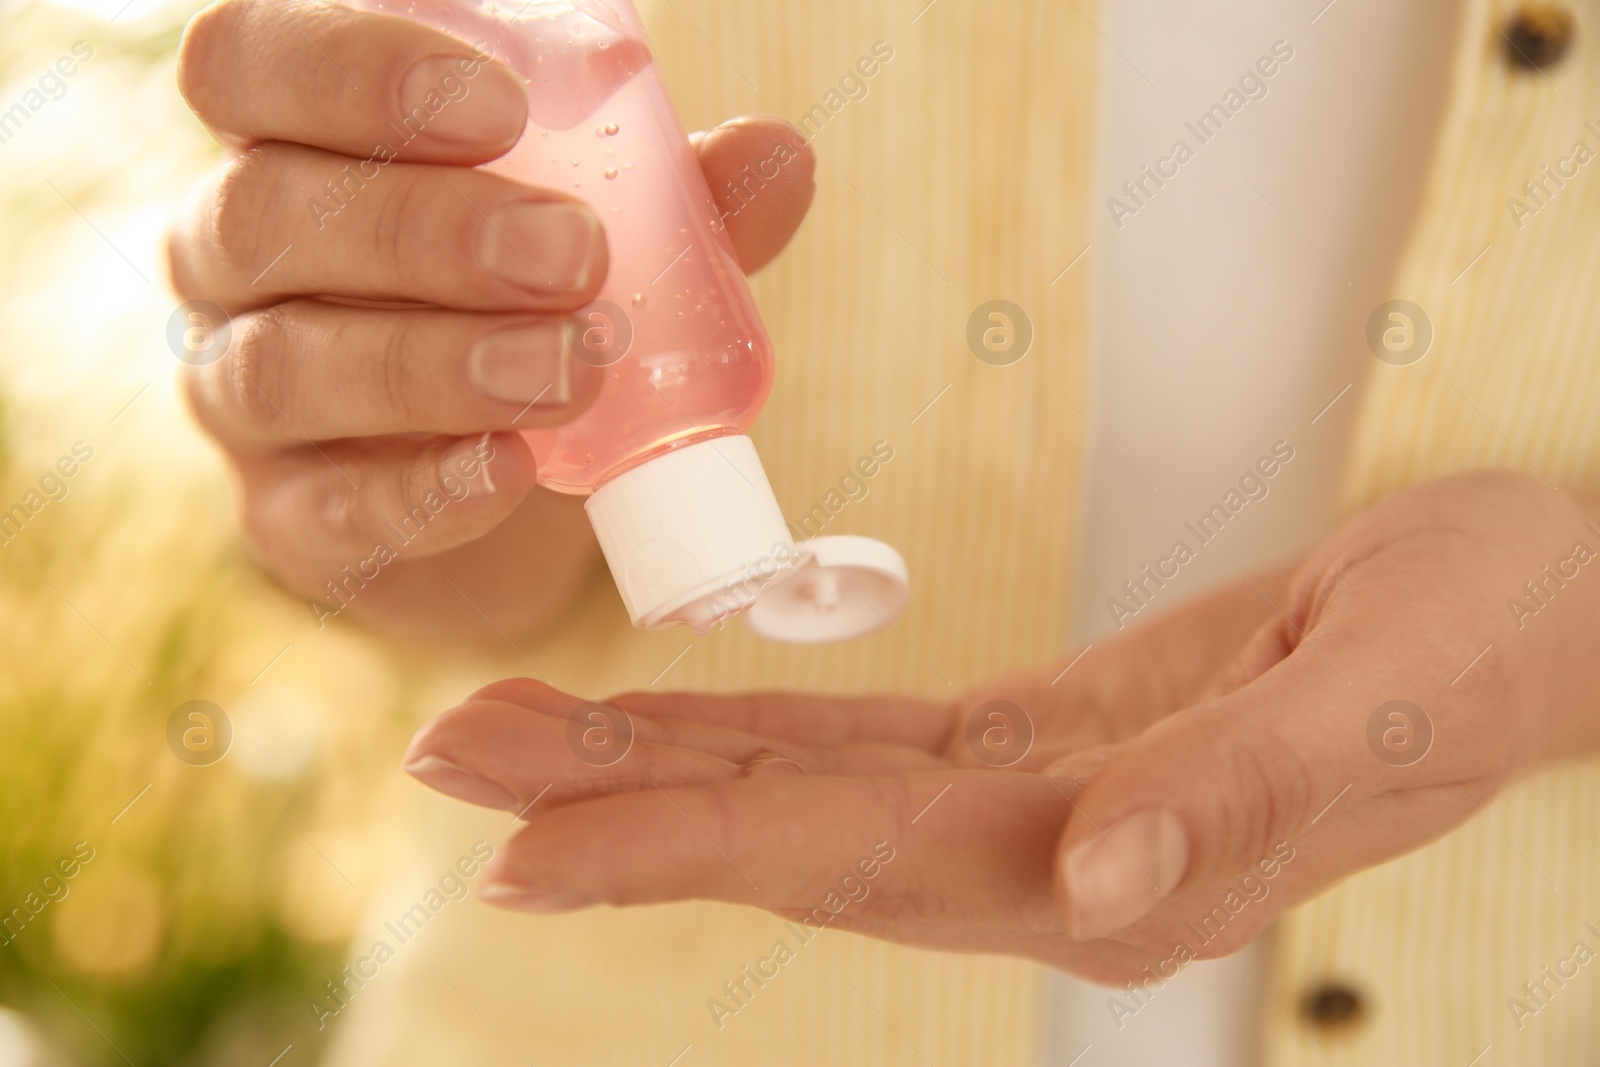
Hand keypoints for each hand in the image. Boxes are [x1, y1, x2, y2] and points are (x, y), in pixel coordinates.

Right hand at [169, 0, 814, 635]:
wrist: (501, 482)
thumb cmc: (526, 311)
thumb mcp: (600, 239)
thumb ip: (672, 200)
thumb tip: (778, 156)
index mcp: (294, 146)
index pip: (247, 64)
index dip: (349, 69)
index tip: (498, 109)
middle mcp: (235, 260)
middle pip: (265, 213)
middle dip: (425, 230)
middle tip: (573, 255)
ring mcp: (243, 395)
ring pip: (283, 365)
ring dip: (433, 364)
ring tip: (569, 370)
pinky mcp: (289, 518)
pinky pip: (327, 509)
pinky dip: (424, 491)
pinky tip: (511, 470)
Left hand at [402, 471, 1599, 983]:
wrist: (1525, 617)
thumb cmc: (1488, 644)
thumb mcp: (1396, 694)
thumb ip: (1245, 789)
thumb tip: (1103, 873)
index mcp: (1129, 859)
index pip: (870, 856)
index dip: (700, 844)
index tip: (539, 845)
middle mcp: (1057, 854)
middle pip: (799, 835)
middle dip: (622, 806)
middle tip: (455, 767)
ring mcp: (1041, 804)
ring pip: (812, 789)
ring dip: (660, 763)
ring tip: (513, 736)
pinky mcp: (1043, 741)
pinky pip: (871, 740)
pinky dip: (757, 727)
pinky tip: (666, 711)